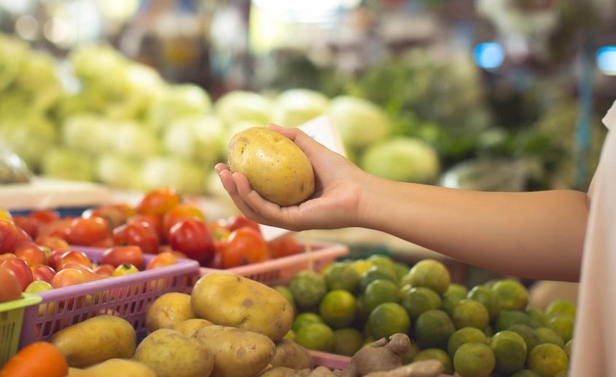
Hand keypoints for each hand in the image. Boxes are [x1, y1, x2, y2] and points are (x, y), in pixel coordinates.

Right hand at [216, 124, 366, 230]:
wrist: (360, 191)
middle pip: (249, 202)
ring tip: (225, 174)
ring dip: (235, 193)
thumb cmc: (342, 172)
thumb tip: (267, 126)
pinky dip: (250, 196)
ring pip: (252, 209)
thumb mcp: (311, 148)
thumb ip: (292, 137)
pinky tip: (241, 179)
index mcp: (287, 198)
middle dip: (230, 187)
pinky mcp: (291, 223)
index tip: (228, 161)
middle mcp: (285, 211)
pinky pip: (265, 210)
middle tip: (219, 168)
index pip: (257, 191)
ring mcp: (287, 219)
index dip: (239, 178)